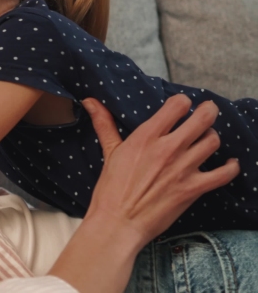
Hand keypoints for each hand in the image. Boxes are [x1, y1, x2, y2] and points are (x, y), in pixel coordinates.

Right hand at [84, 94, 239, 245]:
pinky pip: (224, 173)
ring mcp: (184, 168)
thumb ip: (104, 123)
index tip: (182, 107)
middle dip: (208, 111)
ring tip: (206, 140)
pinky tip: (229, 164)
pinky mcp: (194, 188)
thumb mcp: (110, 151)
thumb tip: (90, 101)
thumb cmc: (111, 189)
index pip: (178, 105)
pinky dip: (231, 167)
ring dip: (212, 138)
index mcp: (147, 136)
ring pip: (213, 141)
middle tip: (207, 112)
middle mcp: (168, 148)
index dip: (183, 102)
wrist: (119, 222)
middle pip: (203, 119)